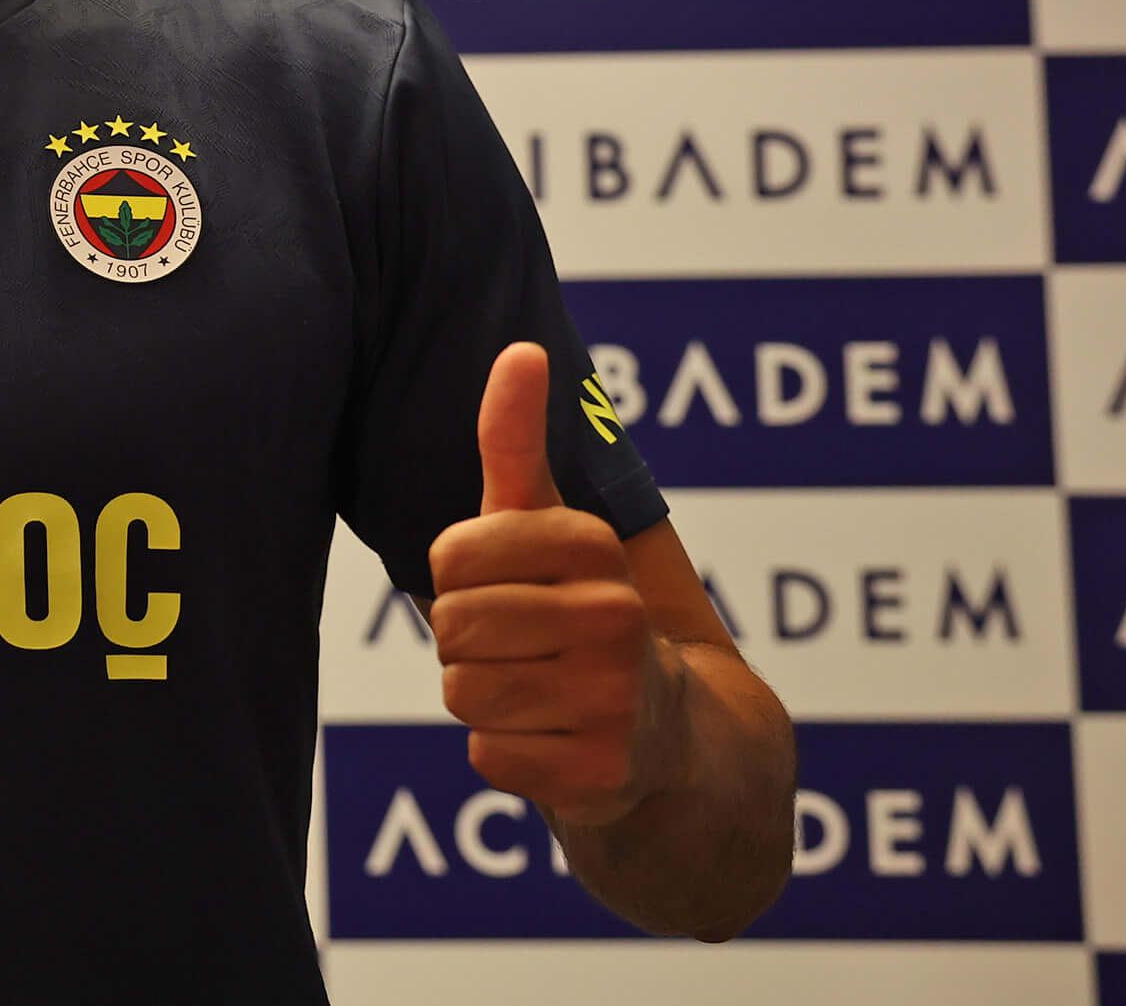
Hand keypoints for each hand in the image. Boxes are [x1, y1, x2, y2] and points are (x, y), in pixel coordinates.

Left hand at [425, 341, 673, 828]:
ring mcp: (613, 702)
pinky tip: (555, 740)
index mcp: (594, 546)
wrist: (674, 733)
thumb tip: (521, 348)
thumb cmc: (584, 612)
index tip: (509, 585)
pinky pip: (488, 757)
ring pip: (464, 693)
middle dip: (470, 641)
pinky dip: (506, 753)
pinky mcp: (601, 776)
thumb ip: (517, 441)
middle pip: (452, 626)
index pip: (451, 556)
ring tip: (541, 688)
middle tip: (524, 644)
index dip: (461, 578)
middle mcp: (614, 619)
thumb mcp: (550, 523)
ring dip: (485, 697)